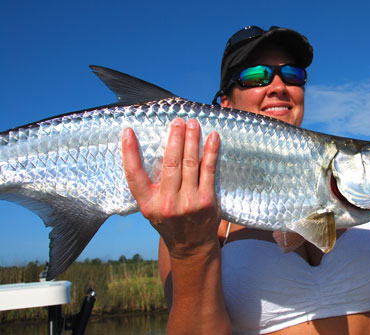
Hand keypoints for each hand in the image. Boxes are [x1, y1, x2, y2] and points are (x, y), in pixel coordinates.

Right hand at [121, 118, 221, 258]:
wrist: (192, 246)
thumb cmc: (170, 222)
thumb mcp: (152, 209)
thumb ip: (150, 186)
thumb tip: (152, 150)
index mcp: (148, 204)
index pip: (134, 175)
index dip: (129, 152)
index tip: (128, 132)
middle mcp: (167, 204)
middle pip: (169, 163)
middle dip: (174, 138)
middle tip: (177, 121)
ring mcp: (188, 202)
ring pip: (189, 163)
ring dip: (192, 140)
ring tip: (193, 124)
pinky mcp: (207, 201)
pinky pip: (208, 170)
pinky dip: (210, 152)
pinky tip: (212, 138)